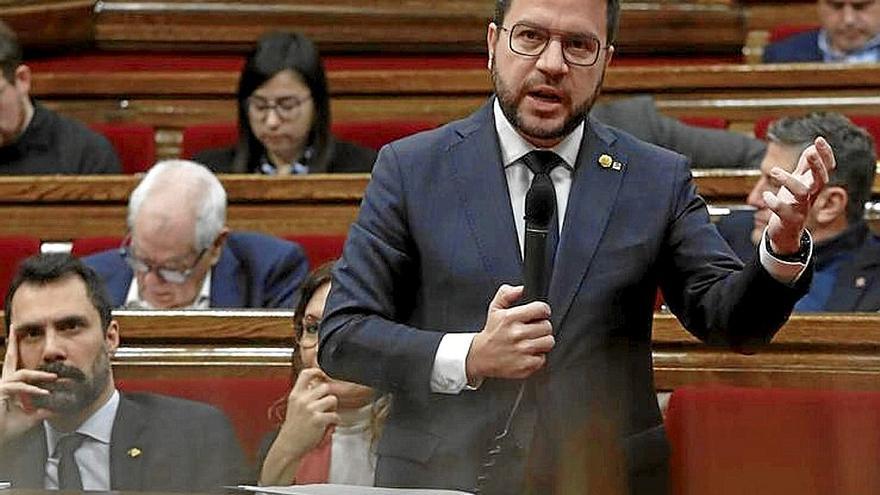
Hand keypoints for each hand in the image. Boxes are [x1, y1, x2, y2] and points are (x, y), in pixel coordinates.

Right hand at [0, 331, 54, 444]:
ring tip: (53, 377)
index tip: (18, 337)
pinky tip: (44, 393)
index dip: (16, 351)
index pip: (14, 365)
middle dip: (12, 343)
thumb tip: (56, 407)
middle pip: (9, 359)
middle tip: (14, 328)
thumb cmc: (6, 430)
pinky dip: (32, 390)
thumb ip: (42, 410)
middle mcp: (3, 383)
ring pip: (21, 374)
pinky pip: (18, 388)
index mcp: (9, 385)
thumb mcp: (31, 418)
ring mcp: (0, 388)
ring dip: (39, 375)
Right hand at [275, 368, 340, 458]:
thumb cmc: (293, 429)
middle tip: (326, 406)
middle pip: (325, 387)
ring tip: (326, 416)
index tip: (323, 374)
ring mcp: (310, 409)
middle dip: (328, 396)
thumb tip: (318, 385)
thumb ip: (304, 396)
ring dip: (333, 408)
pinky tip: (328, 425)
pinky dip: (335, 421)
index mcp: (295, 395)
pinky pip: (335, 415)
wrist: (288, 446)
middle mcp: (302, 400)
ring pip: (332, 399)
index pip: (306, 374)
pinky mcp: (318, 419)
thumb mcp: (294, 407)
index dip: (317, 371)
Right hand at [466, 284, 554, 381]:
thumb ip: (506, 295)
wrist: (481, 357)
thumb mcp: (495, 310)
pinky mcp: (525, 366)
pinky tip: (527, 354)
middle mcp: (517, 334)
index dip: (542, 311)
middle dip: (541, 327)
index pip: (541, 309)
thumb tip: (520, 288)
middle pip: (547, 326)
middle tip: (532, 330)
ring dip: (542, 342)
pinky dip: (537, 357)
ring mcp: (522, 351)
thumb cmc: (492, 333)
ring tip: (531, 342)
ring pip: (549, 342)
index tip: (538, 314)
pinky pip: (543, 358)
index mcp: (510, 318)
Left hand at [764, 136, 835, 253]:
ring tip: (774, 171)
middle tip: (810, 152)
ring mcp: (800, 208)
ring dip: (789, 181)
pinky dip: (774, 202)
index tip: (820, 139)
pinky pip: (783, 211)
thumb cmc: (792, 204)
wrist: (786, 233)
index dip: (825, 154)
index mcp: (813, 185)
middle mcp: (810, 196)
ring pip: (802, 193)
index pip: (826, 168)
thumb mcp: (799, 183)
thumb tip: (812, 147)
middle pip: (820, 179)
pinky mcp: (788, 219)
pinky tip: (766, 195)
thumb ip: (806, 166)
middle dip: (817, 165)